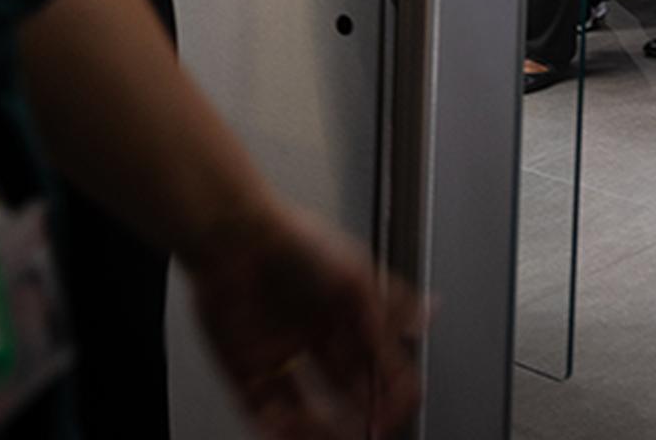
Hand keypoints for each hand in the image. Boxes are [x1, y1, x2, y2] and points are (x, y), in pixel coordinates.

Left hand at [185, 199, 423, 439]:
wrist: (236, 237)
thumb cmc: (296, 242)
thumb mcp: (355, 276)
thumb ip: (385, 313)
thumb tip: (419, 332)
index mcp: (350, 315)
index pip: (381, 362)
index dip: (392, 389)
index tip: (394, 411)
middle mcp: (320, 338)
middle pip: (347, 390)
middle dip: (361, 416)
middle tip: (368, 434)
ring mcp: (283, 354)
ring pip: (307, 406)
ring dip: (319, 428)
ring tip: (328, 437)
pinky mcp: (246, 366)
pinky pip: (263, 405)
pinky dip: (275, 424)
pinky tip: (286, 428)